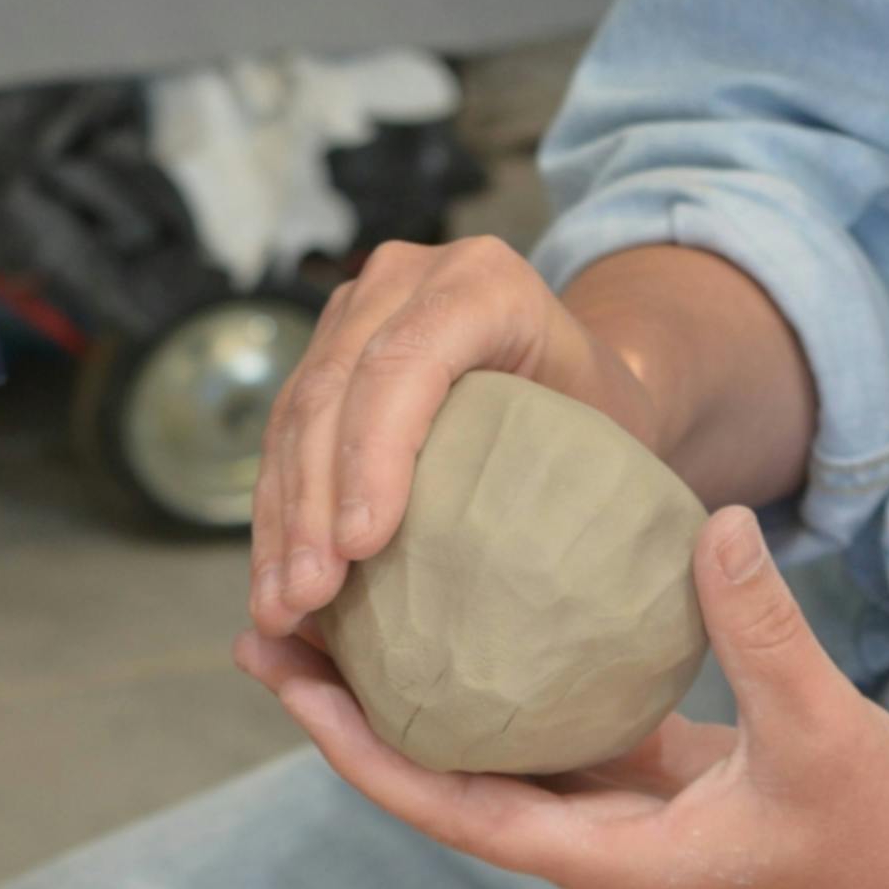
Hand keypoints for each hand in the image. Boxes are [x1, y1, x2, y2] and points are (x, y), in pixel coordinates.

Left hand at [237, 507, 888, 888]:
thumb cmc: (876, 832)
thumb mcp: (826, 732)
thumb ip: (766, 633)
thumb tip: (711, 523)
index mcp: (598, 856)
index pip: (445, 805)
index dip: (359, 749)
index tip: (292, 685)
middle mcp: (574, 835)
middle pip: (426, 774)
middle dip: (341, 712)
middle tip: (262, 631)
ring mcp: (595, 805)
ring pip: (467, 744)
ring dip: (393, 688)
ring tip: (321, 614)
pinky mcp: (624, 768)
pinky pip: (526, 716)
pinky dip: (476, 668)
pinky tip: (443, 603)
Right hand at [252, 237, 664, 636]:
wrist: (577, 379)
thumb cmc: (602, 419)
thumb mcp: (613, 436)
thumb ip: (571, 480)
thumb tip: (516, 590)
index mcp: (485, 281)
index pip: (408, 363)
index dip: (373, 454)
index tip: (360, 548)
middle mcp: (404, 279)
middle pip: (334, 391)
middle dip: (311, 506)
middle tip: (305, 598)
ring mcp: (352, 312)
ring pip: (293, 419)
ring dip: (279, 523)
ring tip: (278, 609)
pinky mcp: (319, 353)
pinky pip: (281, 440)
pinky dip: (276, 517)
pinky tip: (275, 584)